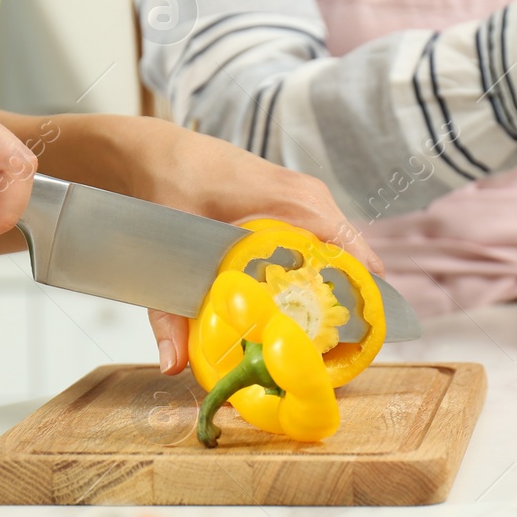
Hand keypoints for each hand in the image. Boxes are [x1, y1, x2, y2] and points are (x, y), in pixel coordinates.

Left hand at [112, 118, 381, 375]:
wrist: (154, 152)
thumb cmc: (167, 187)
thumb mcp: (169, 253)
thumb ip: (169, 313)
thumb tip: (172, 363)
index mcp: (289, 201)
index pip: (348, 248)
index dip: (361, 293)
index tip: (362, 336)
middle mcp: (306, 196)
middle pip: (351, 254)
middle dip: (351, 300)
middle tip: (344, 349)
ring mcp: (304, 195)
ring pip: (340, 247)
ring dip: (339, 284)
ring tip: (334, 333)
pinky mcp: (295, 200)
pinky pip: (325, 237)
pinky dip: (324, 267)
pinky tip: (311, 300)